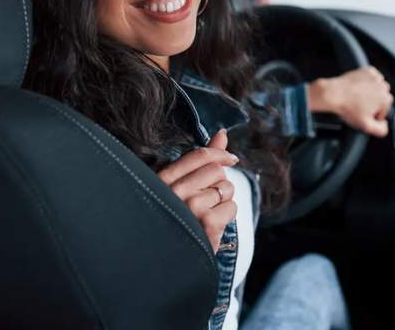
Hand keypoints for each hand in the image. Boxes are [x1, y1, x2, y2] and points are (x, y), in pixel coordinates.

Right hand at [157, 129, 238, 253]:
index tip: (231, 159)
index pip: (199, 155)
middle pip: (216, 170)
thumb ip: (201, 160)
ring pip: (226, 188)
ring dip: (223, 201)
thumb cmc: (177, 219)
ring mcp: (191, 207)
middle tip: (209, 200)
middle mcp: (175, 191)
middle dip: (220, 183)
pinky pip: (232, 208)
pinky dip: (227, 217)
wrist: (168, 261)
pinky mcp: (207, 223)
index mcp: (163, 179)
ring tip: (207, 215)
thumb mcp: (181, 187)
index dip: (220, 153)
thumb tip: (222, 133)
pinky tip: (211, 226)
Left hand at [308, 66, 392, 137]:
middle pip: (382, 98)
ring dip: (371, 92)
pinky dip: (367, 82)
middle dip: (373, 102)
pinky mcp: (368, 70)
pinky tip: (358, 88)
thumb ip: (380, 130)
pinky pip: (372, 78)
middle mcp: (383, 86)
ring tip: (357, 97)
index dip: (374, 114)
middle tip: (360, 106)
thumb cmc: (348, 108)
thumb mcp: (365, 126)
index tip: (364, 114)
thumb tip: (385, 126)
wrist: (334, 93)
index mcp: (385, 99)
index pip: (384, 110)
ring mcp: (376, 77)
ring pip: (377, 88)